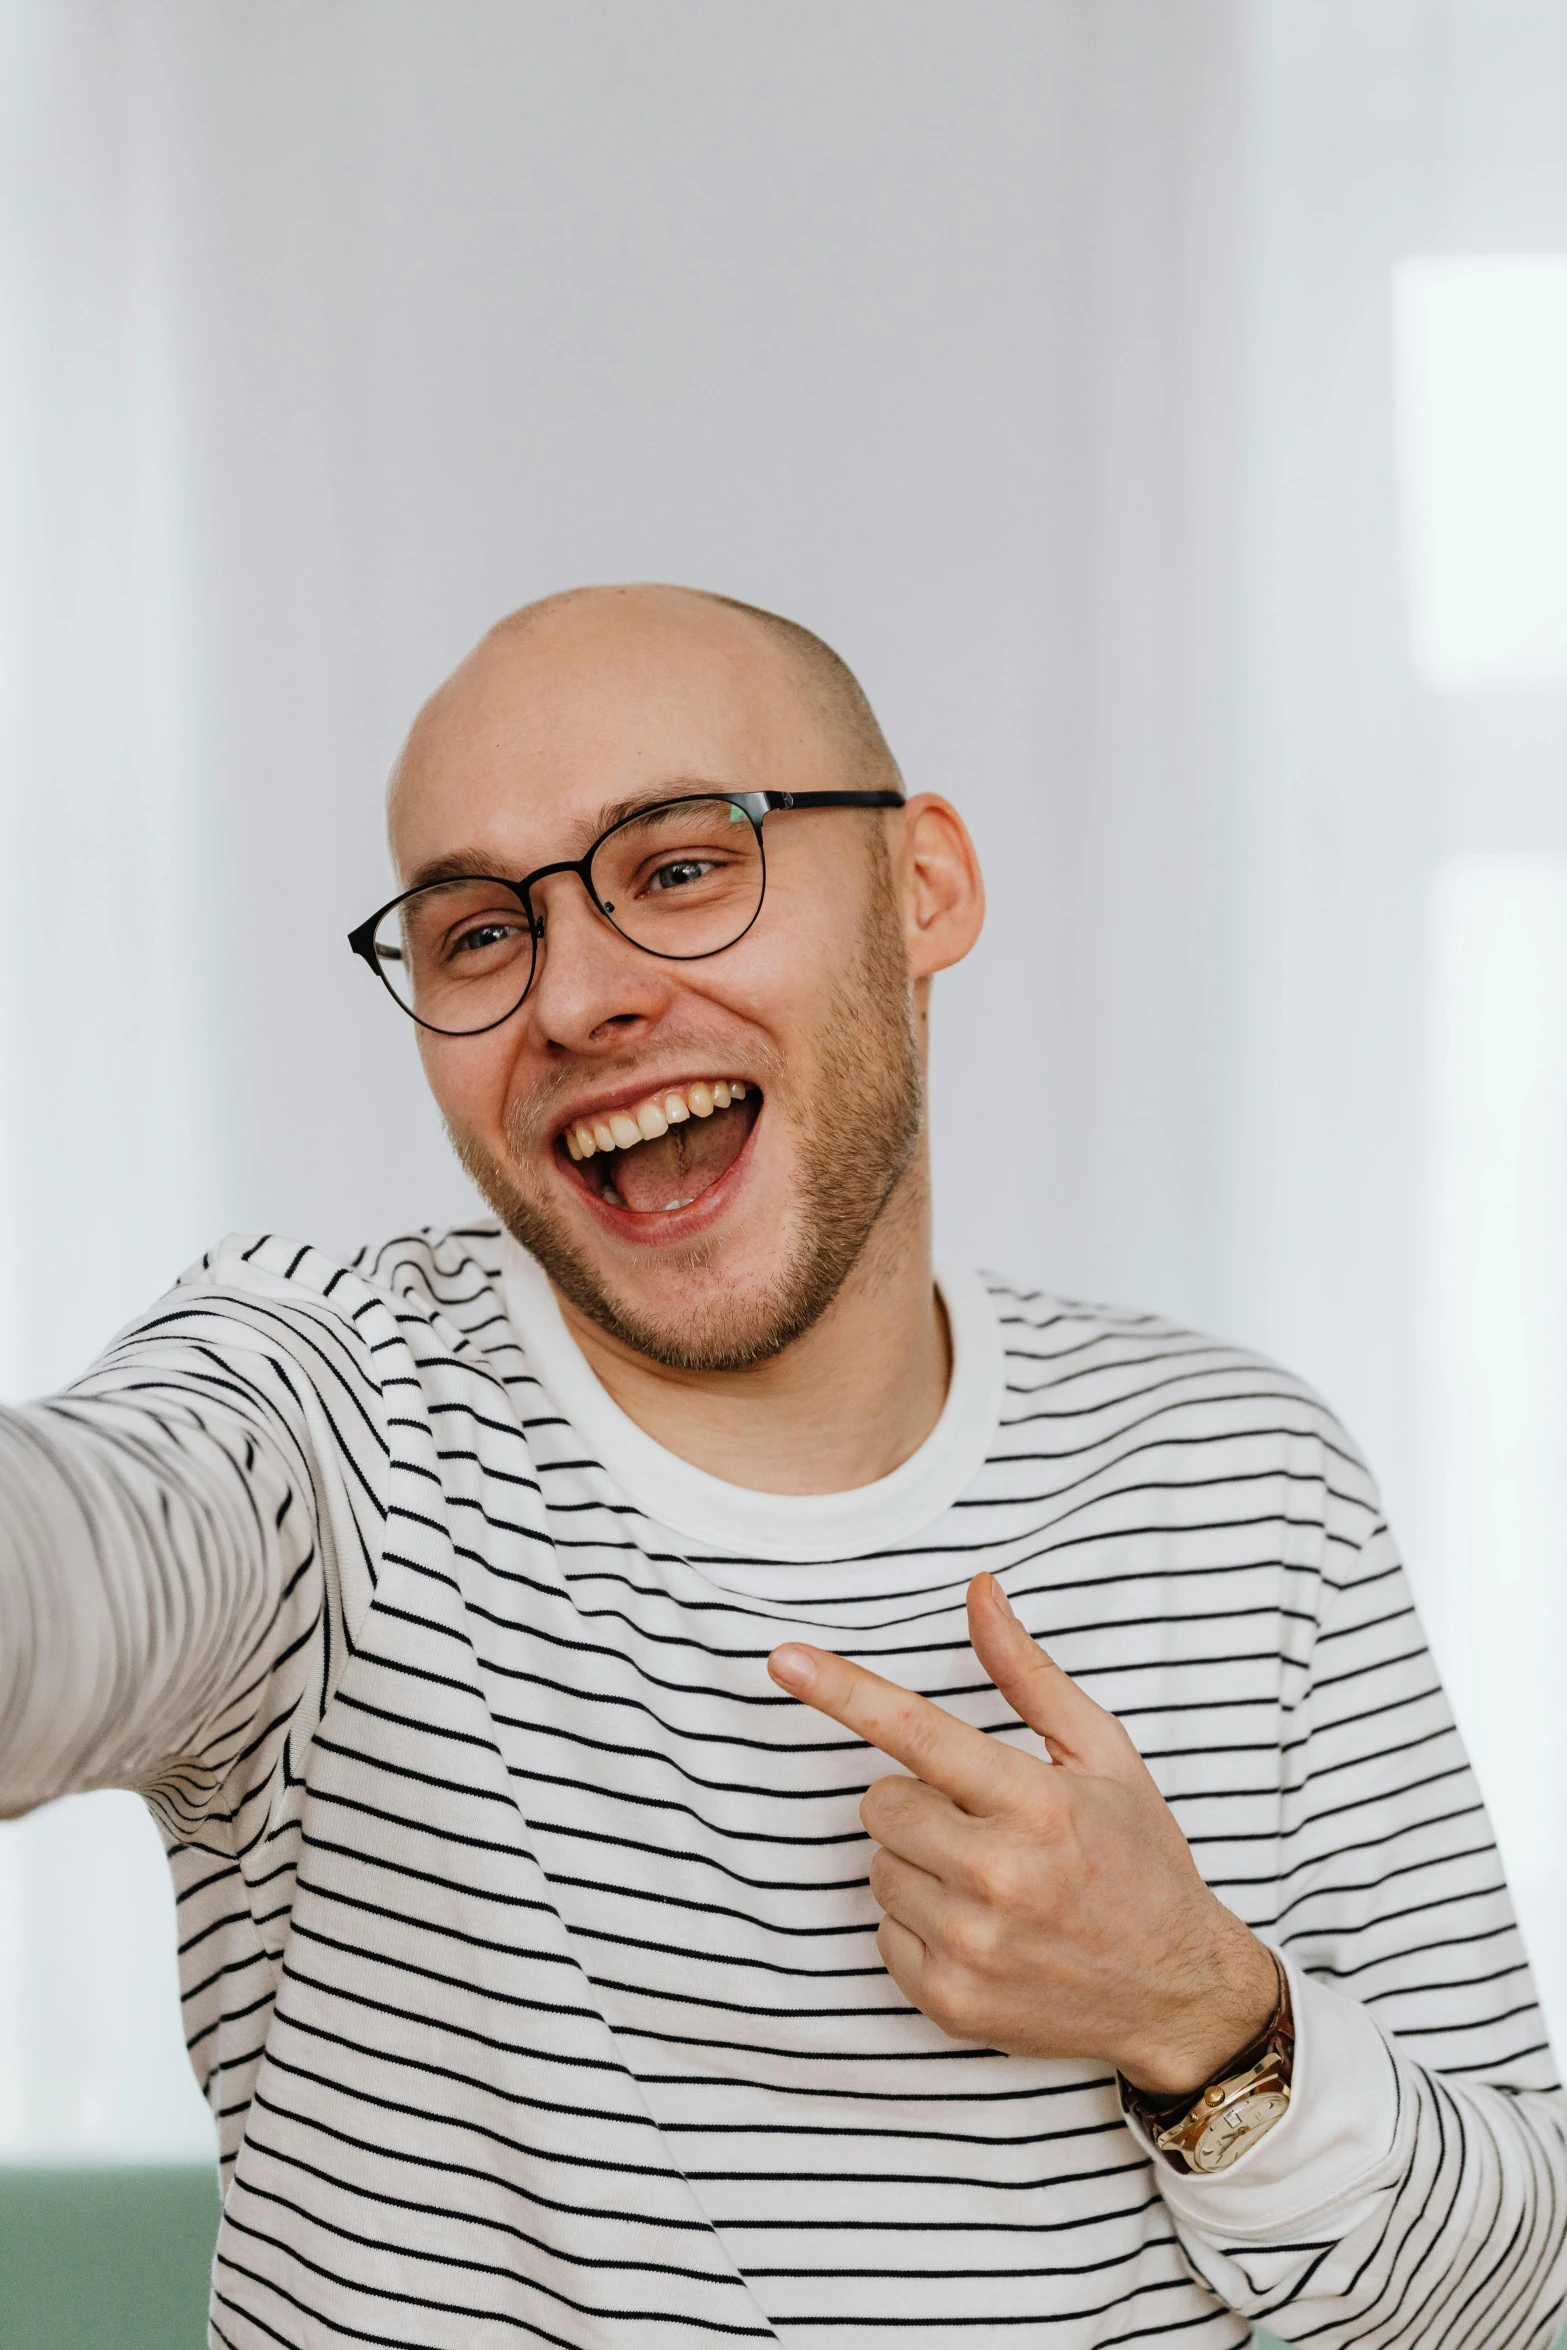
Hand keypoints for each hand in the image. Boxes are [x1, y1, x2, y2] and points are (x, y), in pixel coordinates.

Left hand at [767, 1572, 1278, 2097]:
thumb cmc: (1141, 1862)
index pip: (916, 1732)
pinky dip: (920, 1925)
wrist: (1181, 1996)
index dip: (842, 1690)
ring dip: (918, 1863)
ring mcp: (971, 1945)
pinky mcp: (951, 2001)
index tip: (784, 1659)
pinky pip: (884, 1933)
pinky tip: (983, 1929)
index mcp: (1037, 1804)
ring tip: (991, 1881)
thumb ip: (1028, 1674)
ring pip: (878, 1868)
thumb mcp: (1103, 1755)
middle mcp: (999, 1876)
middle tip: (982, 1822)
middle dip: (917, 1800)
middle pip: (880, 1803)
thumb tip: (979, 1592)